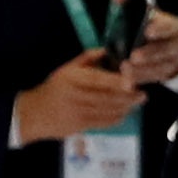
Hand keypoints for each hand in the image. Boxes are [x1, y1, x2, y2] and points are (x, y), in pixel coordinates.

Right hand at [13, 56, 145, 141]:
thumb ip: (87, 59)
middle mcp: (75, 96)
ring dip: (126, 107)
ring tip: (137, 101)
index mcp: (71, 79)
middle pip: (107, 97)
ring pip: (109, 111)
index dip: (116, 81)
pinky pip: (105, 122)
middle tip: (142, 93)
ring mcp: (78, 114)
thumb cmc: (53, 89)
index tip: (132, 81)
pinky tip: (125, 111)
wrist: (34, 114)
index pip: (97, 80)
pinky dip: (118, 117)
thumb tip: (108, 50)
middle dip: (128, 97)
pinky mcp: (82, 127)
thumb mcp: (65, 69)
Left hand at [121, 7, 177, 86]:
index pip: (170, 27)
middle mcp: (177, 45)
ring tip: (125, 70)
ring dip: (143, 71)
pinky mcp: (168, 75)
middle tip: (133, 56)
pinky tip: (127, 82)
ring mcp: (175, 62)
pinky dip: (142, 80)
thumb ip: (130, 2)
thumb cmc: (155, 26)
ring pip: (161, 68)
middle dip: (149, 54)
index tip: (148, 30)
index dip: (160, 29)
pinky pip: (156, 79)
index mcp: (174, 27)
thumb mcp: (146, 13)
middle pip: (165, 50)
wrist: (175, 43)